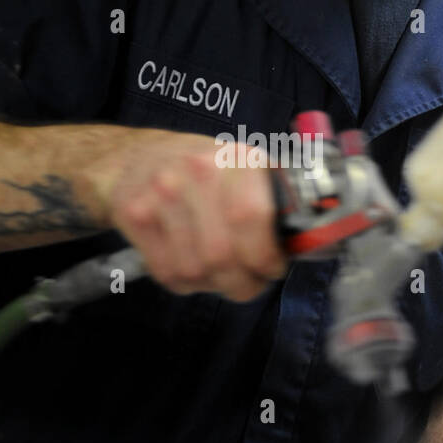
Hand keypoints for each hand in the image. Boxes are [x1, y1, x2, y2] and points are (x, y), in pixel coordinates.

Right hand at [90, 127, 288, 301]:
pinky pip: (167, 273)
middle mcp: (197, 172)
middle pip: (222, 254)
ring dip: (213, 284)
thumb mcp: (244, 168)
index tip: (273, 267)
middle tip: (249, 282)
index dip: (266, 255)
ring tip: (220, 273)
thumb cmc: (201, 170)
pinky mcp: (134, 217)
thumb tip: (309, 243)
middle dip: (243, 282)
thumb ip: (275, 201)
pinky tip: (192, 267)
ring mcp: (161, 194)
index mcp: (236, 159)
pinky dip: (186, 283)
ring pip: (195, 270)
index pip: (251, 217)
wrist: (133, 158)